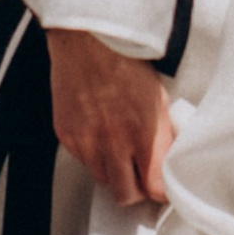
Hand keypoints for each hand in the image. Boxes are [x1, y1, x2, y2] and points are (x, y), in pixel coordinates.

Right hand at [48, 27, 174, 209]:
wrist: (88, 40)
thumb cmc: (125, 61)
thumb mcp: (159, 97)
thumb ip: (162, 134)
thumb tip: (166, 161)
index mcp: (144, 133)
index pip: (154, 187)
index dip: (159, 190)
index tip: (159, 185)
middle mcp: (114, 142)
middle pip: (126, 195)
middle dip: (135, 189)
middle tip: (140, 176)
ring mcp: (87, 141)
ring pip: (103, 180)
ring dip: (113, 173)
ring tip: (119, 150)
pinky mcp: (67, 135)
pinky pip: (82, 160)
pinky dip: (92, 154)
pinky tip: (99, 132)